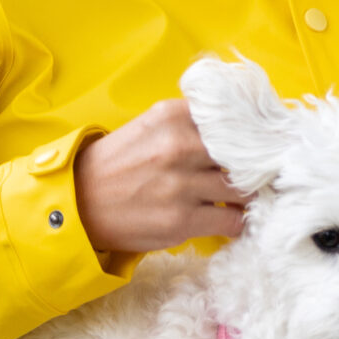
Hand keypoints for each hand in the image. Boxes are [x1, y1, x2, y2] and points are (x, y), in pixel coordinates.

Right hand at [73, 98, 247, 256]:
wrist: (79, 204)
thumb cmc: (119, 165)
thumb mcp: (149, 127)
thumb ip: (190, 123)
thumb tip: (240, 131)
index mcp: (172, 117)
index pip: (234, 118)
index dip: (251, 134)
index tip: (260, 144)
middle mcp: (178, 146)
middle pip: (244, 153)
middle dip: (254, 166)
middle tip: (258, 175)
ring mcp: (181, 184)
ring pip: (242, 188)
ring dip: (247, 196)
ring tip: (242, 199)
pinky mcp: (181, 220)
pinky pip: (233, 220)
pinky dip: (238, 222)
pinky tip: (229, 218)